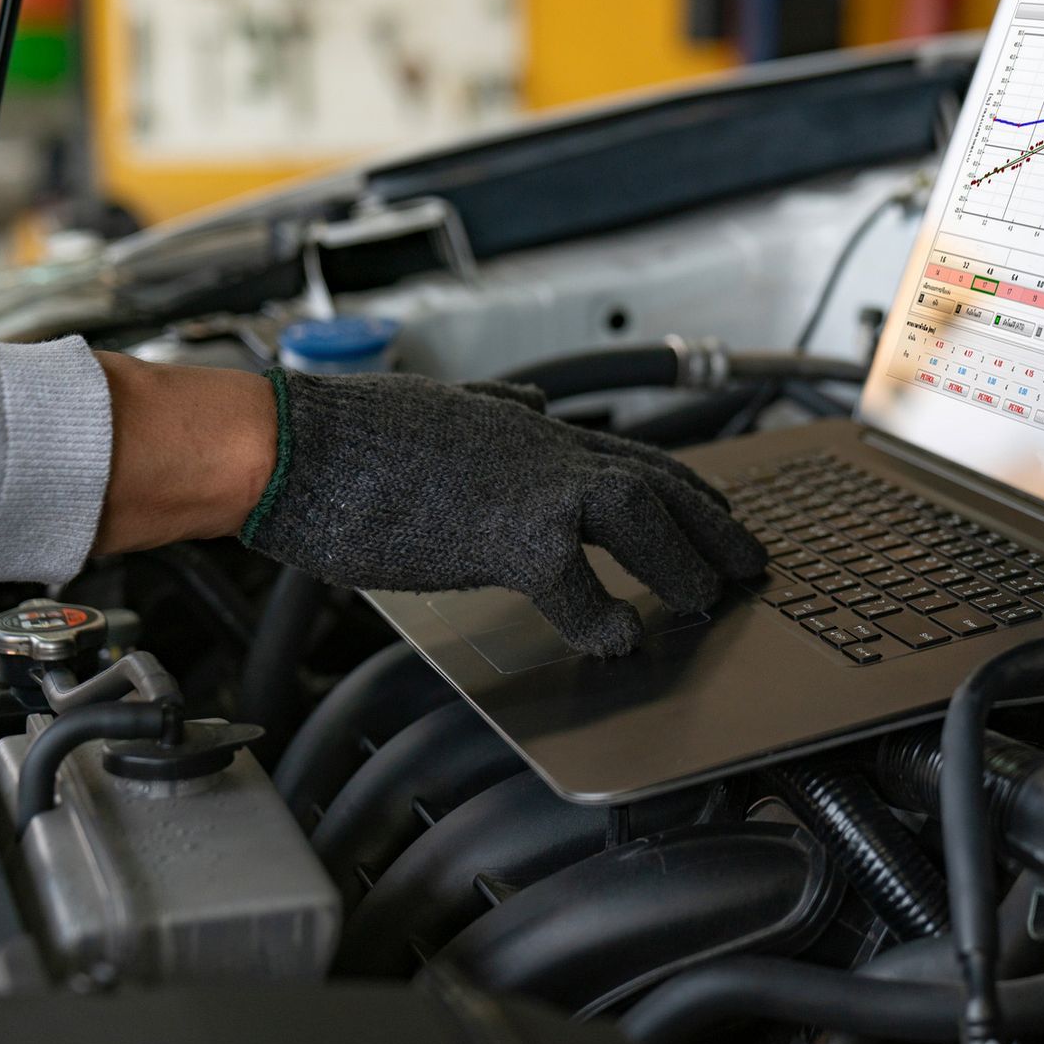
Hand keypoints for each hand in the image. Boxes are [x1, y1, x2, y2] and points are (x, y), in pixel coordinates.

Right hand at [239, 370, 764, 657]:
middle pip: (658, 478)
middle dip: (713, 524)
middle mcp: (543, 446)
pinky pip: (577, 583)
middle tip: (750, 562)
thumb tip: (527, 400)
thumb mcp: (439, 410)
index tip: (717, 514)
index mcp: (528, 428)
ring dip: (683, 558)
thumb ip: (492, 409)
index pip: (630, 454)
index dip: (684, 488)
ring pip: (642, 510)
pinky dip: (605, 617)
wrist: (293, 446)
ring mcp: (529, 485)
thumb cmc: (346, 436)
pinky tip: (621, 642)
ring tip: (710, 599)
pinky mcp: (503, 534)